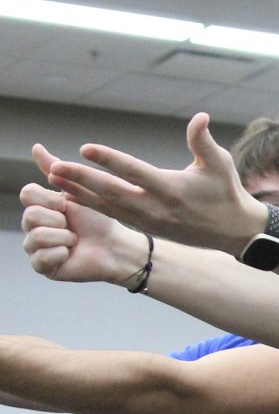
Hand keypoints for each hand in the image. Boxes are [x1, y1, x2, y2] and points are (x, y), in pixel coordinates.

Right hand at [20, 170, 146, 283]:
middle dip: (59, 220)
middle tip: (73, 226)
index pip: (27, 194)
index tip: (67, 205)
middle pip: (30, 215)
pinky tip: (71, 253)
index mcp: (38, 206)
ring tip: (75, 240)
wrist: (116, 246)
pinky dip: (61, 254)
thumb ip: (55, 169)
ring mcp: (34, 247)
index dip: (51, 199)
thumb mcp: (77, 191)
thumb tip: (36, 147)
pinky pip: (41, 258)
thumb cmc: (99, 220)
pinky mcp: (42, 267)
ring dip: (63, 237)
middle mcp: (31, 226)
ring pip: (35, 236)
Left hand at [36, 112, 264, 251]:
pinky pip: (112, 213)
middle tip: (55, 166)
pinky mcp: (146, 226)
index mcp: (172, 189)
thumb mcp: (221, 164)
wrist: (233, 231)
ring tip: (53, 177)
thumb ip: (203, 141)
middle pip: (112, 191)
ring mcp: (148, 220)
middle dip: (81, 179)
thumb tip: (200, 117)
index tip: (86, 148)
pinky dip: (90, 203)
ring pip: (106, 204)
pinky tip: (71, 194)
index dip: (110, 160)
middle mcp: (156, 207)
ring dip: (79, 191)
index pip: (135, 172)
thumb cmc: (226, 192)